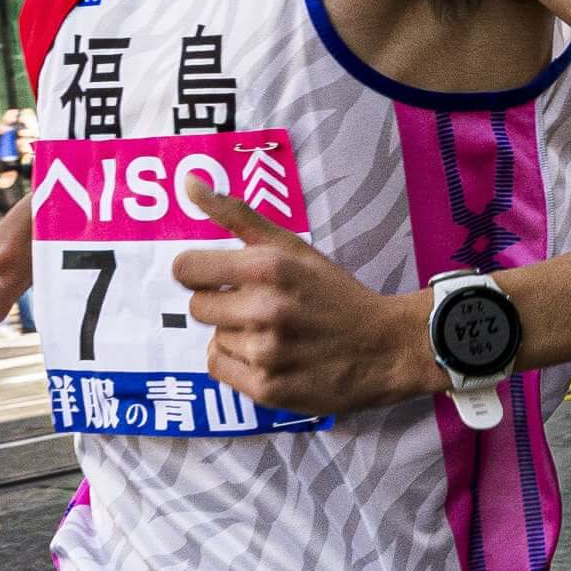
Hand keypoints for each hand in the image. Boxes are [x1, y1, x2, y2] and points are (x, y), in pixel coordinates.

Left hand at [172, 187, 445, 416]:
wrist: (385, 348)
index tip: (222, 280)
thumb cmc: (334, 294)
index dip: (200, 274)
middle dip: (224, 307)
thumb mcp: (293, 247)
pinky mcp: (267, 388)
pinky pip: (219, 368)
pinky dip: (238, 364)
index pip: (186, 269)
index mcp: (267, 267)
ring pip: (214, 339)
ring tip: (277, 336)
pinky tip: (271, 358)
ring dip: (238, 337)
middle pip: (198, 308)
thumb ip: (237, 215)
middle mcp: (264, 309)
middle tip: (261, 310)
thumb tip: (188, 182)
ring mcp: (265, 352)